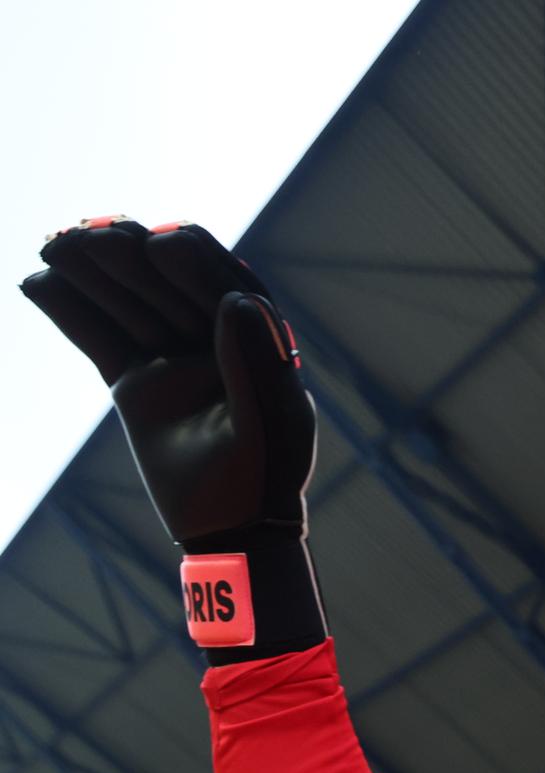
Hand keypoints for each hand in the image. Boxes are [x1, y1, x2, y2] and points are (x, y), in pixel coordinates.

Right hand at [21, 218, 325, 656]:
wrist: (232, 528)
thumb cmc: (265, 477)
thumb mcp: (271, 422)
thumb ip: (256, 363)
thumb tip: (239, 297)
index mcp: (257, 343)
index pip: (223, 286)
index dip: (194, 262)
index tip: (161, 241)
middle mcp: (214, 342)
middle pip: (167, 288)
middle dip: (131, 259)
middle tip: (91, 233)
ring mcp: (172, 358)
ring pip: (128, 307)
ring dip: (91, 274)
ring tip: (51, 241)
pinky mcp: (136, 383)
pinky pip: (99, 340)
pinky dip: (70, 313)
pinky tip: (36, 283)